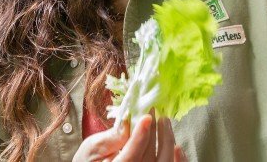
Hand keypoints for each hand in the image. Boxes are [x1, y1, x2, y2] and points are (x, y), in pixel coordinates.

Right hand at [72, 115, 186, 161]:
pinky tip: (177, 146)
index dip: (140, 137)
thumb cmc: (88, 161)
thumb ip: (108, 140)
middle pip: (151, 159)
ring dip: (168, 141)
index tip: (147, 117)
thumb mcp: (90, 150)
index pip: (131, 157)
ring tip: (165, 120)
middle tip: (156, 111)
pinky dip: (178, 160)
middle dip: (157, 133)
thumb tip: (128, 123)